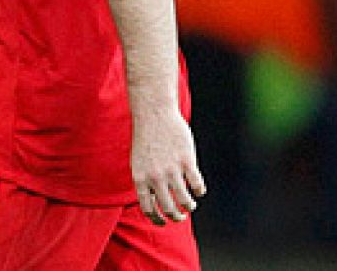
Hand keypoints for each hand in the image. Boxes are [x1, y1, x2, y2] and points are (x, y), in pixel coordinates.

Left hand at [130, 109, 205, 225]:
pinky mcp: (187, 161)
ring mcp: (172, 170)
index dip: (157, 220)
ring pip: (185, 200)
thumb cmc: (146, 139)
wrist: (153, 115)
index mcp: (140, 178)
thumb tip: (156, 203)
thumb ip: (145, 182)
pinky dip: (199, 191)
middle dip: (176, 217)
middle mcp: (155, 177)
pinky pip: (197, 185)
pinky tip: (198, 189)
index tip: (164, 222)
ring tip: (190, 206)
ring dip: (189, 207)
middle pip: (168, 209)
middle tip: (180, 217)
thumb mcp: (138, 162)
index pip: (148, 209)